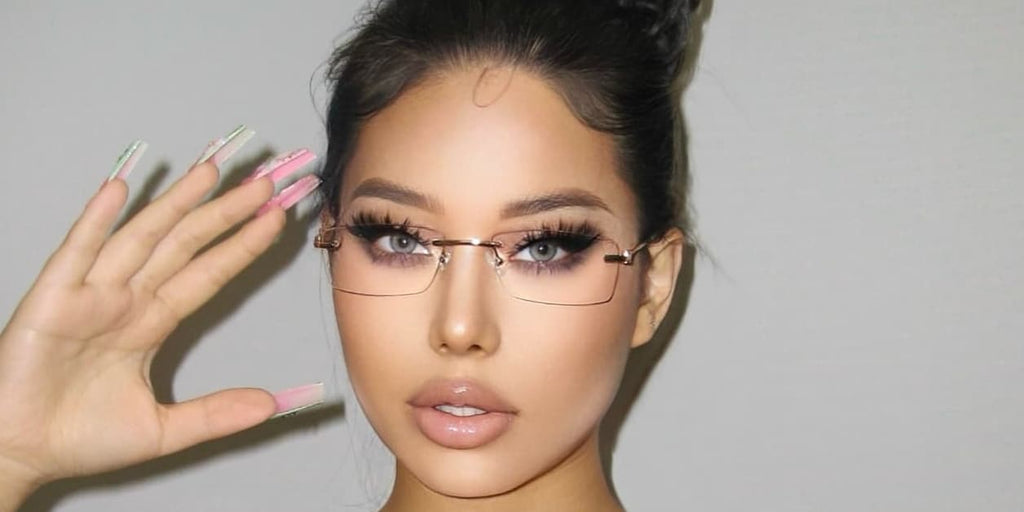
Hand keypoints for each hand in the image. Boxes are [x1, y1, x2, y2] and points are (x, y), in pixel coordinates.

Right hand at [0, 140, 319, 496]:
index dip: (242, 246)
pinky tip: (120, 190)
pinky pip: (77, 253)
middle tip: (263, 182)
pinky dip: (96, 221)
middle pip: (185, 245)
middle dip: (223, 213)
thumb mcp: (162, 431)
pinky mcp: (51, 300)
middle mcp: (127, 300)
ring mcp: (91, 295)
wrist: (18, 455)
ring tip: (210, 171)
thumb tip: (272, 406)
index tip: (276, 219)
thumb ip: (216, 415)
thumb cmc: (78, 439)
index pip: (208, 274)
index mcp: (152, 323)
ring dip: (175, 203)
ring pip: (141, 237)